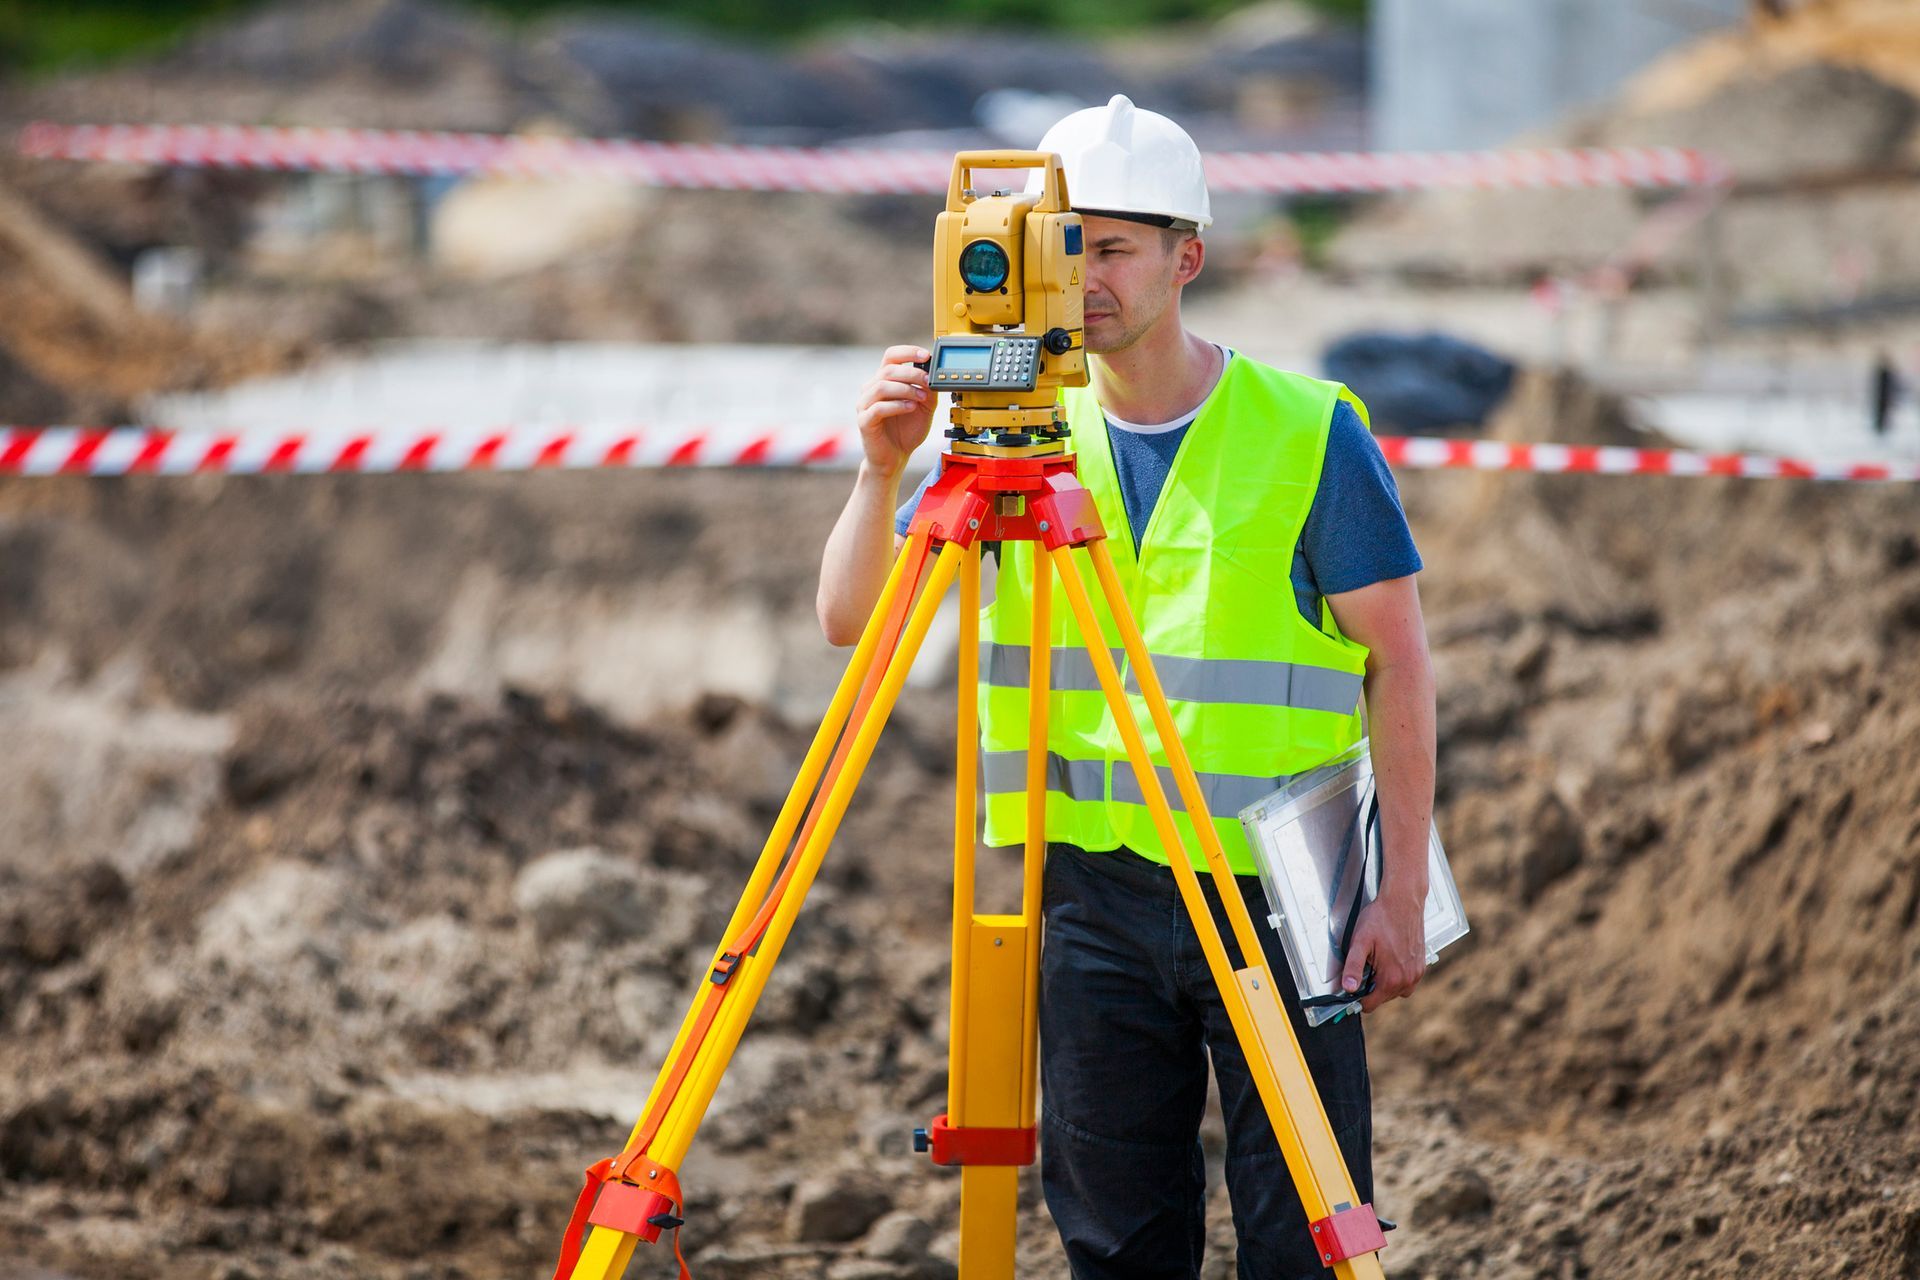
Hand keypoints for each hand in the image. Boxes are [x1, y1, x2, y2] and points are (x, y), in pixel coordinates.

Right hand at [854, 345, 936, 477]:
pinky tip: (911, 408)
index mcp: (884, 381)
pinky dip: (898, 405)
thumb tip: (934, 373)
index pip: (891, 356)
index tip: (925, 355)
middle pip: (888, 369)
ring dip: (906, 389)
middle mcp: (871, 389)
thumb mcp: (924, 407)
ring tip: (921, 398)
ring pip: (882, 386)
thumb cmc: (906, 432)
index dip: (908, 352)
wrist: (895, 458)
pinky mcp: (864, 421)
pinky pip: (878, 408)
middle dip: (912, 373)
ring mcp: (865, 405)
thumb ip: (928, 390)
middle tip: (928, 381)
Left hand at [1339, 887, 1426, 1013]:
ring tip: (1377, 961)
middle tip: (1366, 964)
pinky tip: (1390, 958)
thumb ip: (1353, 967)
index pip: (1370, 1004)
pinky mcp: (1421, 965)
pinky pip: (1407, 981)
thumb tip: (1349, 988)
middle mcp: (1408, 980)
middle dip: (1371, 987)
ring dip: (1385, 982)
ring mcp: (1416, 973)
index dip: (1357, 997)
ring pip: (1395, 990)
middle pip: (1383, 998)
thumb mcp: (1360, 942)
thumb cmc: (1381, 918)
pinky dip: (1397, 975)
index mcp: (1391, 978)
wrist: (1403, 901)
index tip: (1352, 986)